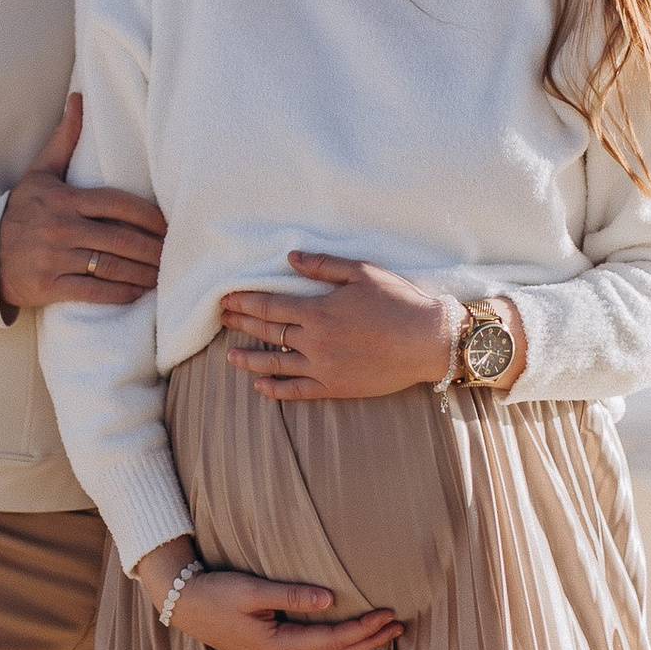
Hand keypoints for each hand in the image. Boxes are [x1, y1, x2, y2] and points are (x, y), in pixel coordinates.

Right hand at [0, 96, 166, 315]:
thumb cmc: (19, 211)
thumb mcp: (39, 173)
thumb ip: (63, 139)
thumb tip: (79, 99)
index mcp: (65, 199)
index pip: (117, 203)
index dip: (148, 216)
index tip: (167, 225)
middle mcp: (61, 228)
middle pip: (120, 238)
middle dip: (151, 248)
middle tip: (171, 253)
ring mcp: (55, 258)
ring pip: (111, 266)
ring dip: (142, 272)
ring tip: (161, 274)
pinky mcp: (50, 286)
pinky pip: (94, 291)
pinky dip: (121, 293)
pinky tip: (138, 291)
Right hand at [136, 542, 400, 649]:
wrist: (185, 607)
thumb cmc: (217, 593)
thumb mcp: (252, 589)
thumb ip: (292, 595)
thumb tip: (330, 599)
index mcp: (277, 645)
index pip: (333, 640)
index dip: (363, 629)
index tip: (388, 615)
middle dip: (369, 644)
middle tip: (399, 629)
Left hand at [219, 253, 460, 401]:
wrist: (428, 340)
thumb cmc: (398, 302)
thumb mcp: (361, 272)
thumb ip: (323, 266)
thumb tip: (291, 258)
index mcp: (318, 311)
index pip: (269, 306)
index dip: (245, 301)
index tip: (226, 299)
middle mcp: (314, 341)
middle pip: (267, 332)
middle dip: (241, 324)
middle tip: (222, 319)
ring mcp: (323, 367)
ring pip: (275, 364)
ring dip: (249, 359)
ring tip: (230, 356)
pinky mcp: (335, 387)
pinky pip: (298, 391)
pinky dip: (276, 389)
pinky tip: (260, 387)